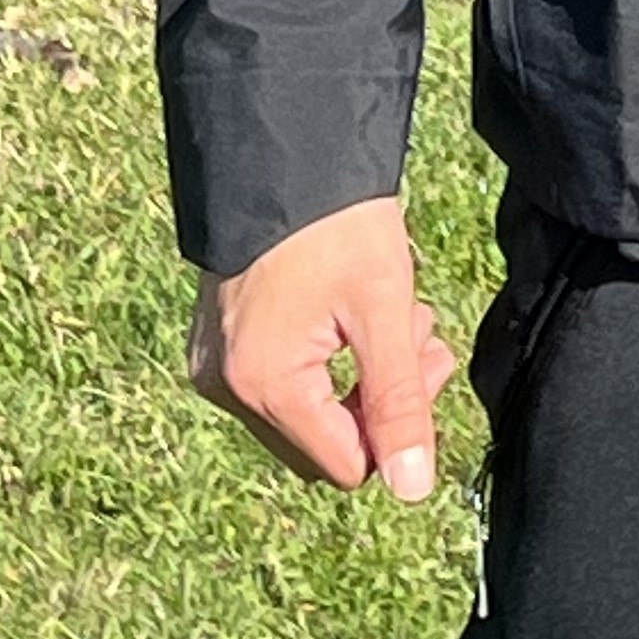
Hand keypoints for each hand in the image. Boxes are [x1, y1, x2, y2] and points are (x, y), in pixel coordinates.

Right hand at [187, 192, 459, 500]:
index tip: (425, 359)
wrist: (284, 149)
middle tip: (418, 333)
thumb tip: (412, 490)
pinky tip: (349, 310)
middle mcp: (224, 387)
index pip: (346, 465)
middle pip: (324, 443)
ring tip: (392, 311)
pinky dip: (322, 360)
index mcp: (262, 384)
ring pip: (305, 412)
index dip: (398, 427)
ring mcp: (213, 366)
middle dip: (380, 400)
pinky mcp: (214, 346)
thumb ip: (399, 402)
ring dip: (358, 376)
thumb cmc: (337, 222)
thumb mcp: (383, 308)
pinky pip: (280, 382)